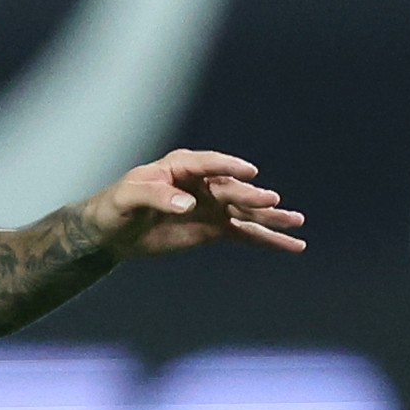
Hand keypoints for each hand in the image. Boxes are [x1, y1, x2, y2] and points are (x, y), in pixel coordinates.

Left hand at [84, 150, 305, 258]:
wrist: (112, 232)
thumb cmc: (115, 206)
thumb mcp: (128, 197)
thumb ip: (156, 197)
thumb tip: (188, 203)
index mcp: (180, 167)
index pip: (208, 164)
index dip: (229, 167)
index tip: (250, 172)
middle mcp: (202, 184)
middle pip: (231, 189)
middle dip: (251, 196)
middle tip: (272, 201)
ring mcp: (212, 207)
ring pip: (246, 212)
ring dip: (271, 218)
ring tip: (297, 222)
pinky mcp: (214, 229)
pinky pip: (246, 233)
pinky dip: (267, 239)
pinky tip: (292, 245)